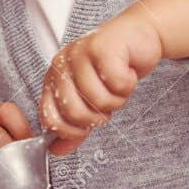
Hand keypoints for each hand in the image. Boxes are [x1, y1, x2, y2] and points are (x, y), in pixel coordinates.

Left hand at [39, 6, 161, 155]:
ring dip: (117, 99)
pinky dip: (128, 85)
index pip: (50, 118)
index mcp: (54, 79)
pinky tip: (127, 72)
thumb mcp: (91, 101)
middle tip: (108, 101)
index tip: (88, 126)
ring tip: (118, 85)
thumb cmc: (113, 69)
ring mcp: (81, 53)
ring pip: (99, 99)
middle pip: (75, 112)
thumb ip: (75, 127)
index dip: (70, 131)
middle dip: (98, 116)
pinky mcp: (104, 47)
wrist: (138, 37)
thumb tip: (58, 151)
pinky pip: (117, 84)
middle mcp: (63, 65)